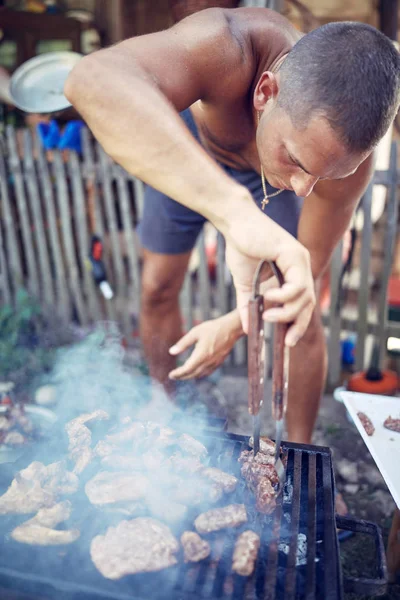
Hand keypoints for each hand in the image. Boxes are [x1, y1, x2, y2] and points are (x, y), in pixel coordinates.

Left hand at [168, 312, 242, 379]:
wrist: (231, 328)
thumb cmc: (212, 329)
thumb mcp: (195, 333)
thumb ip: (183, 344)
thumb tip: (171, 352)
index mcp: (201, 355)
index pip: (187, 369)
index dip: (178, 374)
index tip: (171, 375)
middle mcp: (208, 362)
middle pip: (193, 374)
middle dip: (182, 377)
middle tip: (174, 376)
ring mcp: (215, 363)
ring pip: (200, 375)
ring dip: (190, 376)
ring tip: (183, 374)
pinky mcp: (219, 362)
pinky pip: (208, 372)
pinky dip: (200, 374)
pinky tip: (197, 371)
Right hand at [223, 197, 314, 345]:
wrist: (234, 223)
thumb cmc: (240, 246)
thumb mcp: (244, 283)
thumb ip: (248, 305)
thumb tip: (247, 329)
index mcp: (293, 271)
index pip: (303, 302)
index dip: (298, 323)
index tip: (288, 342)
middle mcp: (302, 265)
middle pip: (310, 303)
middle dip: (299, 325)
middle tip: (287, 342)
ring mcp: (300, 259)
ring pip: (305, 297)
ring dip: (287, 312)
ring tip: (267, 315)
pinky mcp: (294, 254)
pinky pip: (297, 285)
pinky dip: (284, 296)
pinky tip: (267, 296)